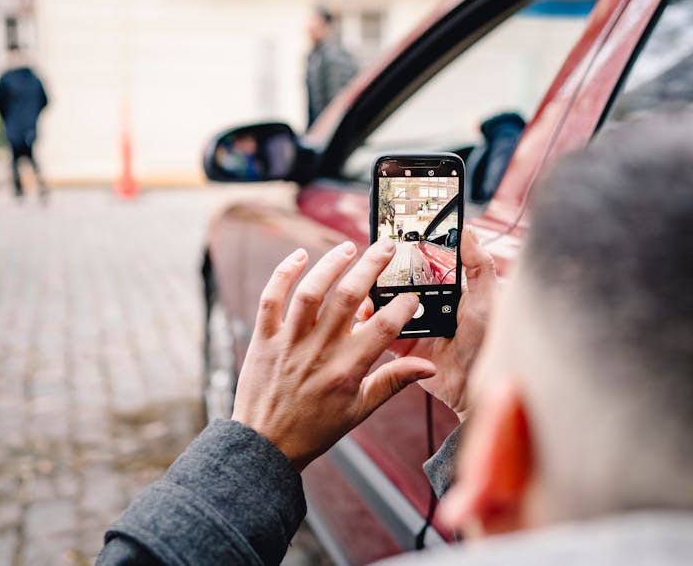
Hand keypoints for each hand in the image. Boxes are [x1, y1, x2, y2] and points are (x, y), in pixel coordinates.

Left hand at [232, 238, 436, 470]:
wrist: (265, 445)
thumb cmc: (315, 428)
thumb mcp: (360, 410)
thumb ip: (394, 382)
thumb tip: (428, 367)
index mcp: (347, 369)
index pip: (384, 328)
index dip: (403, 307)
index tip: (412, 296)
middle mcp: (320, 350)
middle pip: (349, 297)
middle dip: (372, 266)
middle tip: (387, 247)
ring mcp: (289, 342)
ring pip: (311, 292)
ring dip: (331, 264)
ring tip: (349, 247)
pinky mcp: (265, 338)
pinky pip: (271, 299)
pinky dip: (283, 274)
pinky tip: (300, 256)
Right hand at [356, 227, 496, 421]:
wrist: (474, 386)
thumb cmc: (488, 342)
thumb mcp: (487, 299)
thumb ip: (479, 266)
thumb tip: (468, 230)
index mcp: (449, 288)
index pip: (425, 263)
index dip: (409, 251)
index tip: (392, 236)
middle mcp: (429, 303)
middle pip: (400, 282)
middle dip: (383, 273)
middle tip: (368, 262)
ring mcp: (413, 324)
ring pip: (386, 305)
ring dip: (372, 297)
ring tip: (362, 290)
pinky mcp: (401, 346)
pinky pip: (379, 332)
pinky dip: (368, 325)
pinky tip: (361, 318)